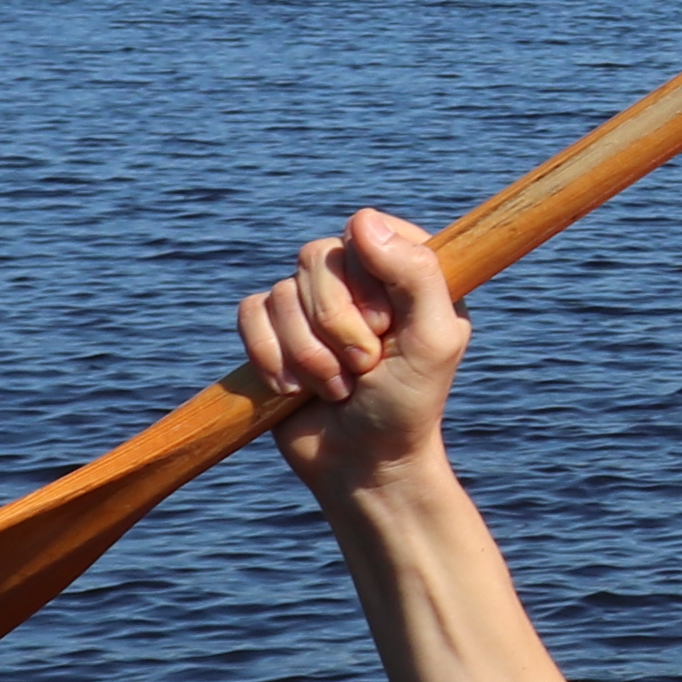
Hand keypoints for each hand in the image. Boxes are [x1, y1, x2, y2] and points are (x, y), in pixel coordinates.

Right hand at [236, 209, 466, 500]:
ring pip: (281, 293)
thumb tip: (360, 219)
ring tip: (337, 387)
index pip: (364, 232)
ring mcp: (312, 303)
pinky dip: (270, 358)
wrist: (363, 463)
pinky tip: (294, 390)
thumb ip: (416, 274)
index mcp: (405, 267)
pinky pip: (249, 314)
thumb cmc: (408, 402)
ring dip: (307, 353)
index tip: (387, 326)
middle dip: (336, 324)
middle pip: (315, 258)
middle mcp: (357, 277)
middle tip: (364, 365)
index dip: (366, 283)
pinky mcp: (273, 331)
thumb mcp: (433, 339)